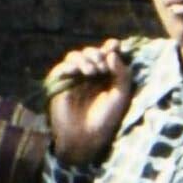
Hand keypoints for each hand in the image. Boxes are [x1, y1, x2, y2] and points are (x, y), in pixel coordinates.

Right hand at [42, 36, 141, 166]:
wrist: (86, 137)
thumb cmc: (106, 118)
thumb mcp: (121, 95)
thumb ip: (122, 73)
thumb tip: (112, 51)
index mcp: (106, 75)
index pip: (107, 52)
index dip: (111, 46)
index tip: (115, 45)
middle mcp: (90, 74)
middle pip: (92, 51)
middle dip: (98, 53)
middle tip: (103, 67)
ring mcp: (74, 78)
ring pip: (76, 55)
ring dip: (86, 58)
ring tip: (94, 71)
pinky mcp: (60, 83)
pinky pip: (63, 66)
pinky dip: (73, 64)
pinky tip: (83, 73)